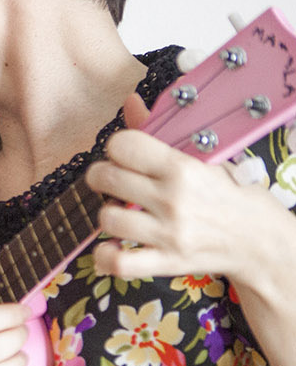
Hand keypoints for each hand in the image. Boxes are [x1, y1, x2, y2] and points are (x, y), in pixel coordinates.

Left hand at [89, 93, 289, 287]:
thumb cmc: (233, 195)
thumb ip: (162, 132)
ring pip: (107, 219)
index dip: (117, 147)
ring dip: (108, 215)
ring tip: (123, 212)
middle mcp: (173, 200)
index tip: (124, 155)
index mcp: (184, 168)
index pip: (124, 145)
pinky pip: (118, 263)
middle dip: (103, 176)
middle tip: (115, 181)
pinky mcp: (167, 262)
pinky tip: (115, 245)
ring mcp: (169, 234)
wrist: (262, 241)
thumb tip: (129, 102)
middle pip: (105, 178)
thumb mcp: (208, 158)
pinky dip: (107, 256)